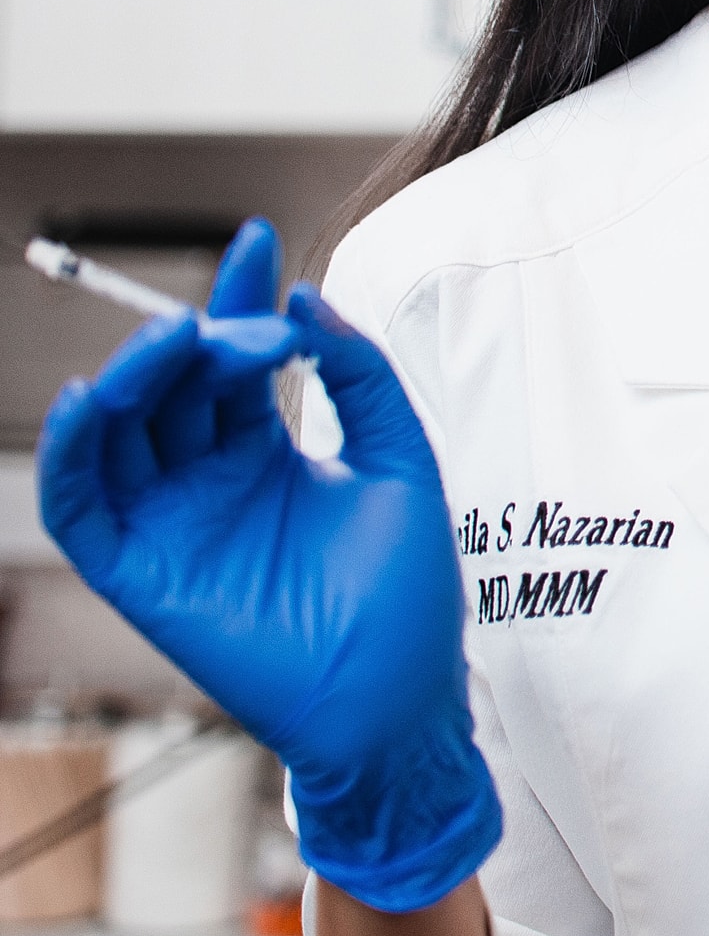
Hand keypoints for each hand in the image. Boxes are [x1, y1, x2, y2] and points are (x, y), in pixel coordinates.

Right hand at [38, 220, 500, 911]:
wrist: (399, 695)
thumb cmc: (406, 593)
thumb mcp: (401, 459)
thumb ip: (361, 377)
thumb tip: (311, 298)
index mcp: (266, 453)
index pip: (235, 358)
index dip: (241, 296)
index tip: (259, 240)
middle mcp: (211, 480)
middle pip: (176, 384)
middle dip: (203, 335)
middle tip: (249, 319)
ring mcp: (174, 522)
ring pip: (122, 430)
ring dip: (137, 374)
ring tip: (176, 337)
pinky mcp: (144, 572)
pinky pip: (85, 507)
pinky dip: (75, 452)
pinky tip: (93, 399)